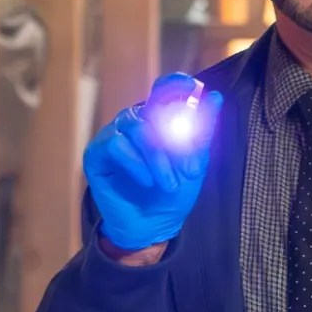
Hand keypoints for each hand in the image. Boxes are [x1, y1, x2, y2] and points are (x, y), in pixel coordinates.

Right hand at [83, 73, 223, 251]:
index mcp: (157, 119)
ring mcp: (113, 135)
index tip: (192, 88)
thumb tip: (215, 97)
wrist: (152, 227)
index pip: (163, 90)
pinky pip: (116, 144)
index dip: (176, 84)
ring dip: (158, 158)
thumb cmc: (173, 193)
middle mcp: (134, 122)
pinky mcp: (96, 154)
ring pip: (137, 129)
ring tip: (168, 183)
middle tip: (190, 170)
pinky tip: (146, 181)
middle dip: (175, 142)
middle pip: (153, 111)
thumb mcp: (194, 163)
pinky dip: (136, 163)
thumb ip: (202, 131)